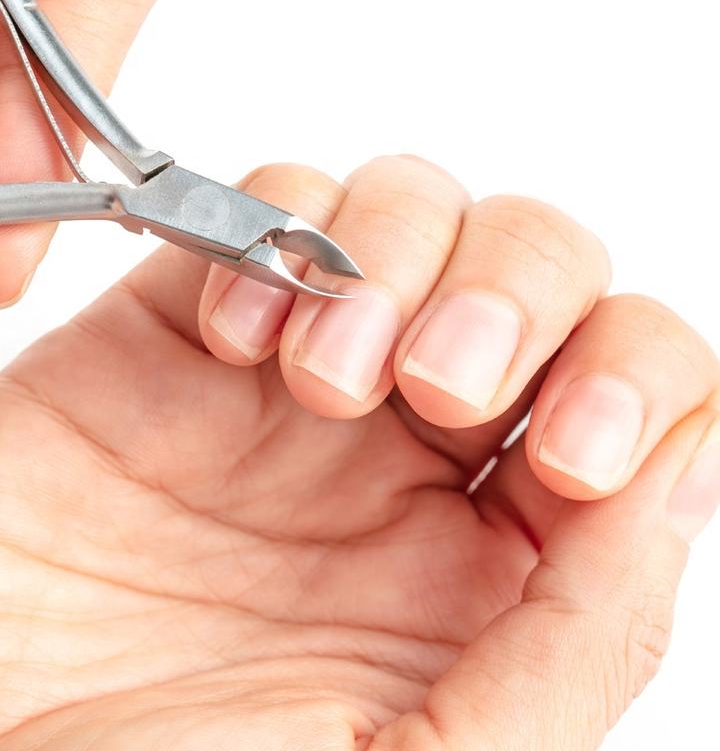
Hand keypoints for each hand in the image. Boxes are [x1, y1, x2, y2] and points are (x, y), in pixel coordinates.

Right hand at [0, 156, 716, 749]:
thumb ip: (582, 633)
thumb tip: (687, 468)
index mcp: (489, 561)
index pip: (637, 396)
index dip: (639, 378)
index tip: (567, 451)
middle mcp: (399, 451)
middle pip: (538, 271)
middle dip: (520, 290)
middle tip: (442, 385)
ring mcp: (283, 375)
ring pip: (408, 209)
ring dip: (396, 252)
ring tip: (318, 375)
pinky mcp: (171, 324)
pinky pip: (268, 205)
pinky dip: (275, 234)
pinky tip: (235, 340)